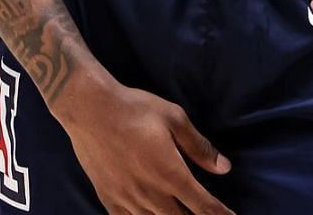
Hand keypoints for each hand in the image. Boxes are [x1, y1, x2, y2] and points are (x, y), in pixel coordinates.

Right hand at [53, 73, 235, 214]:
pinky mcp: (108, 197)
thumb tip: (224, 167)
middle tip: (201, 214)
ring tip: (177, 213)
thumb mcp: (173, 118)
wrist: (88, 107)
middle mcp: (151, 193)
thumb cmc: (133, 108)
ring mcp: (127, 198)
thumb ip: (199, 146)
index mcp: (171, 174)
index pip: (205, 207)